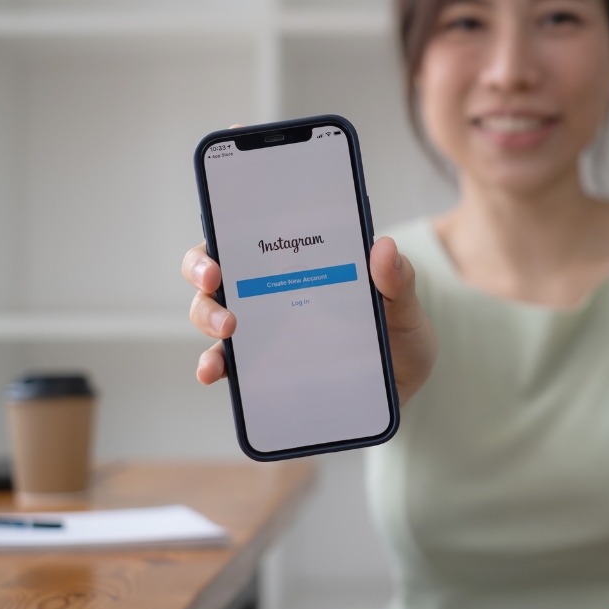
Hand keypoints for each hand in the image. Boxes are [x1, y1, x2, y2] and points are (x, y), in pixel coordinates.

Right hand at [180, 236, 436, 405]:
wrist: (404, 386)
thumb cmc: (399, 333)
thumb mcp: (404, 304)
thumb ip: (397, 278)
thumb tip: (383, 246)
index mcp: (301, 261)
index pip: (253, 231)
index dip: (225, 223)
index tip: (224, 228)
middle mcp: (270, 290)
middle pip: (217, 269)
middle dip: (203, 268)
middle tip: (215, 277)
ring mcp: (262, 329)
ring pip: (212, 313)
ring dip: (208, 316)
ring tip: (227, 329)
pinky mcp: (261, 368)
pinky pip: (227, 364)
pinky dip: (213, 365)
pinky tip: (213, 371)